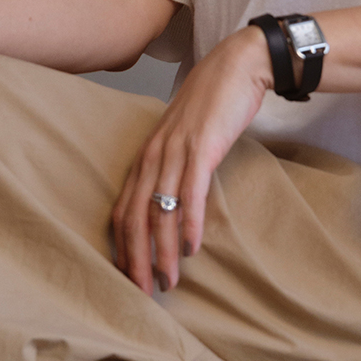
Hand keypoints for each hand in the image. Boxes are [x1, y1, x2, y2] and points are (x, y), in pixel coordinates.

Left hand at [110, 25, 272, 290]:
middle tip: (142, 294)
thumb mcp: (183, 139)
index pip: (123, 210)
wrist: (238, 66)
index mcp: (145, 156)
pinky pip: (191, 193)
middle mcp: (153, 155)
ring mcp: (176, 152)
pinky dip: (188, 224)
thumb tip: (171, 205)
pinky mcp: (202, 149)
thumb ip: (173, 168)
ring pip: (160, 212)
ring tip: (167, 282)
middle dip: (136, 260)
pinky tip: (191, 249)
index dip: (122, 248)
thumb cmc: (212, 106)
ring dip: (162, 252)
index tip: (127, 278)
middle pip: (135, 217)